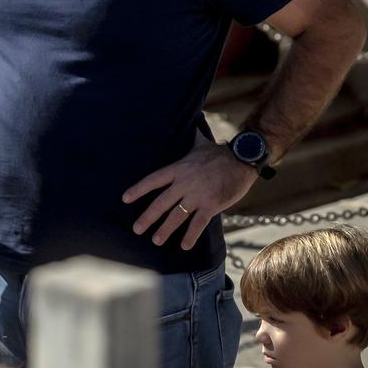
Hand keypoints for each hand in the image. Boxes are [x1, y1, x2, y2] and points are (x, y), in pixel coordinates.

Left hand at [122, 140, 257, 249]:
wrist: (242, 159)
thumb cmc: (220, 152)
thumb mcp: (200, 143)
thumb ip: (189, 139)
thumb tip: (187, 121)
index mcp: (179, 169)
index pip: (153, 180)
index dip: (138, 190)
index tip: (125, 199)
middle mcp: (184, 183)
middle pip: (161, 203)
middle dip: (147, 217)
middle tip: (137, 229)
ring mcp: (197, 196)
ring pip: (176, 217)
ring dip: (165, 230)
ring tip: (156, 240)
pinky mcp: (211, 205)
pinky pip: (197, 224)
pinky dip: (190, 236)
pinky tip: (184, 246)